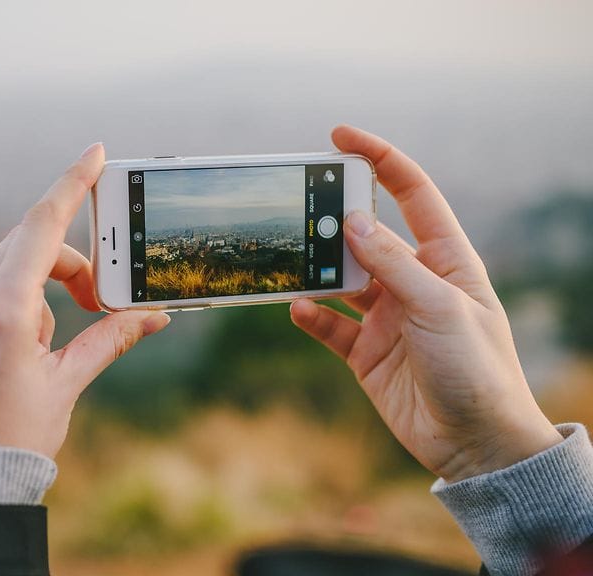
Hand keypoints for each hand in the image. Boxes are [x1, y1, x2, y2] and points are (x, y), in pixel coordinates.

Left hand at [0, 143, 170, 458]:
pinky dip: (11, 308)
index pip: (41, 226)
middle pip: (25, 247)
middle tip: (100, 298)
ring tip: (52, 347)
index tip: (94, 153)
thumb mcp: (67, 386)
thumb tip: (154, 315)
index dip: (71, 184)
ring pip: (2, 273)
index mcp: (2, 311)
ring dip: (39, 292)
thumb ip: (109, 340)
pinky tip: (20, 354)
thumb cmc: (13, 443)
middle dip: (68, 262)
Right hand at [291, 125, 561, 482]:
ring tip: (290, 255)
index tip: (339, 138)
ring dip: (317, 267)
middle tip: (298, 202)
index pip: (412, 194)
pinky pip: (329, 326)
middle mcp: (414, 283)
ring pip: (342, 278)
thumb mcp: (439, 308)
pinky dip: (310, 315)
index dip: (380, 161)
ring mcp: (388, 317)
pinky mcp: (366, 353)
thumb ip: (393, 265)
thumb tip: (351, 222)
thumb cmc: (476, 370)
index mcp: (446, 261)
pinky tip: (296, 307)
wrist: (476, 444)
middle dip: (334, 215)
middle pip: (367, 233)